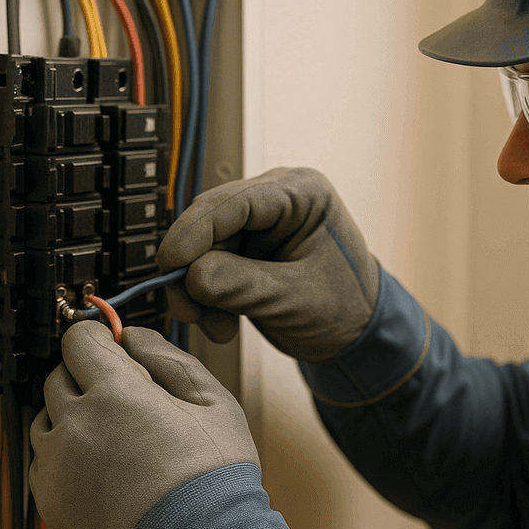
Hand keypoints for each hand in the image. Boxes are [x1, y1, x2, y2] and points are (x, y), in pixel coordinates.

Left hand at [30, 320, 258, 528]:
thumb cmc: (212, 482)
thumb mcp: (212, 402)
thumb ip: (168, 358)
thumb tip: (135, 337)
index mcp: (115, 393)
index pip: (79, 339)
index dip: (97, 337)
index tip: (109, 345)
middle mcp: (75, 424)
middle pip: (59, 376)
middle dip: (86, 377)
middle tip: (123, 397)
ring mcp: (56, 466)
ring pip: (46, 419)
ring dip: (72, 418)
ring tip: (115, 439)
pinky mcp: (49, 502)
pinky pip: (43, 462)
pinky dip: (64, 458)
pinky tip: (102, 470)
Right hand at [156, 167, 379, 362]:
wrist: (358, 336)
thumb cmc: (347, 309)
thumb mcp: (295, 300)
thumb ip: (242, 286)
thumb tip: (191, 277)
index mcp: (301, 193)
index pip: (234, 201)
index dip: (195, 232)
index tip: (171, 264)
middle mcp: (276, 200)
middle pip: (210, 223)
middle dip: (194, 270)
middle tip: (189, 310)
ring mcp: (259, 226)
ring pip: (203, 249)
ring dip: (199, 291)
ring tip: (217, 327)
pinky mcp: (246, 252)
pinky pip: (209, 268)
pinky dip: (207, 298)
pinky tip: (223, 324)